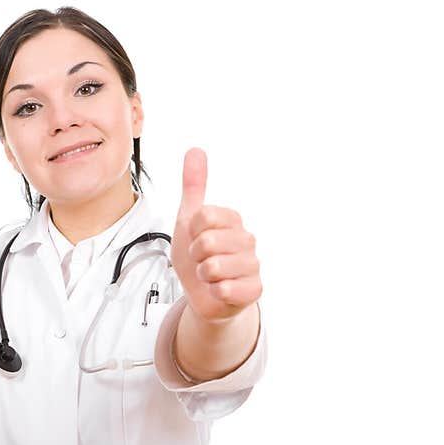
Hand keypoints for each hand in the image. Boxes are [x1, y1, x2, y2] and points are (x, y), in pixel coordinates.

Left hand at [171, 148, 261, 322]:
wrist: (202, 294)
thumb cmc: (197, 256)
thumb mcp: (189, 219)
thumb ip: (194, 186)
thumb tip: (195, 150)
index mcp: (233, 219)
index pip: (203, 217)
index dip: (190, 232)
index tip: (194, 239)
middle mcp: (247, 239)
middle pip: (206, 242)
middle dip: (195, 256)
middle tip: (201, 260)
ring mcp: (252, 265)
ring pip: (212, 267)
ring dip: (203, 276)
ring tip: (210, 276)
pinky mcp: (254, 290)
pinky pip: (224, 289)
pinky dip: (213, 292)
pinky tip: (219, 290)